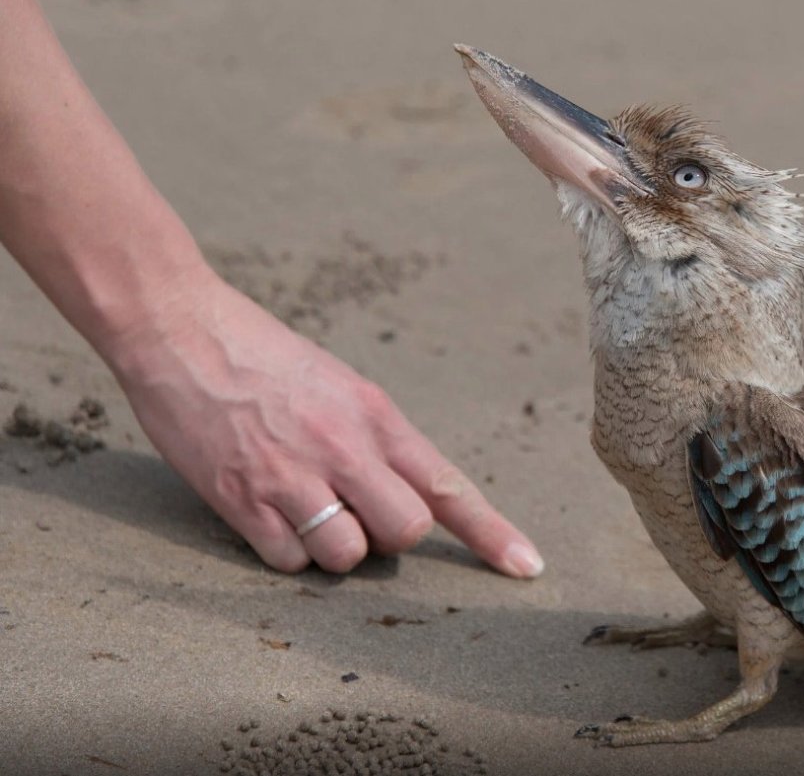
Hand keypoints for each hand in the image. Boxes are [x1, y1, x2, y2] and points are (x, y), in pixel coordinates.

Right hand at [106, 271, 542, 576]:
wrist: (180, 330)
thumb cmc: (265, 355)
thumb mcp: (342, 384)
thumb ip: (379, 438)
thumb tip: (408, 491)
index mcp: (376, 415)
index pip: (448, 484)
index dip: (492, 533)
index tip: (527, 569)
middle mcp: (344, 448)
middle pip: (406, 532)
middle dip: (389, 535)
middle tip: (357, 509)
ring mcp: (293, 477)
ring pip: (348, 556)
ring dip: (334, 547)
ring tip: (306, 507)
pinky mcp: (242, 500)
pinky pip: (289, 561)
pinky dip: (287, 551)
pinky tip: (269, 513)